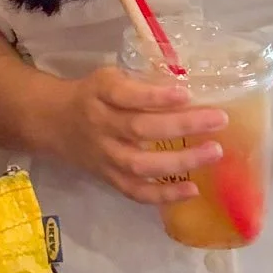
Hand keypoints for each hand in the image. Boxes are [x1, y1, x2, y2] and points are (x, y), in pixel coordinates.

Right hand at [44, 66, 226, 204]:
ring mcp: (105, 155)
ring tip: (213, 153)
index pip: (125, 95)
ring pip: (140, 164)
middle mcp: (101, 125)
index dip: (154, 96)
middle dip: (182, 125)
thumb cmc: (92, 94)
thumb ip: (139, 84)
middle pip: (140, 128)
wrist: (53, 122)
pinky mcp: (108, 177)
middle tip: (218, 120)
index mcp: (100, 93)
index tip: (185, 93)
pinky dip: (164, 194)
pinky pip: (135, 191)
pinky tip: (192, 189)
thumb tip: (190, 88)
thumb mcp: (108, 78)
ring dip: (180, 161)